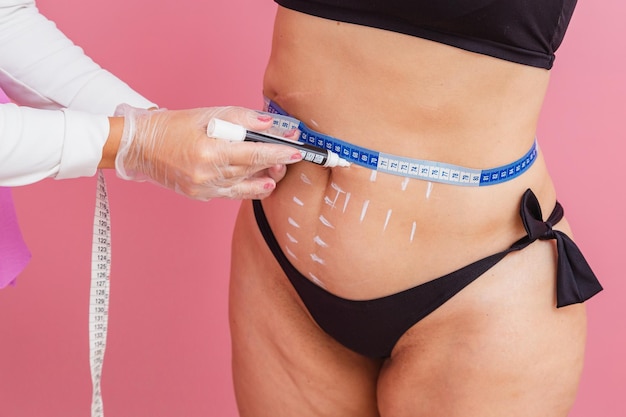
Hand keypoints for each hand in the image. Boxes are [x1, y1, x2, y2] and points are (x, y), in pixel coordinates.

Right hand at [114, 104, 301, 199]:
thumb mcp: (207, 113)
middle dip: (276, 161)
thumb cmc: (172, 126)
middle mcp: (208, 173)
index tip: (297, 149)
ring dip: (266, 175)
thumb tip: (269, 124)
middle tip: (292, 153)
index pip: (255, 152)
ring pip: (246, 184)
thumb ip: (241, 118)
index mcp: (209, 150)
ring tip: (279, 168)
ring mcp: (205, 188)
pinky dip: (250, 188)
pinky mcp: (201, 195)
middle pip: (253, 168)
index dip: (279, 152)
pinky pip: (233, 193)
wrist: (140, 147)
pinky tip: (264, 183)